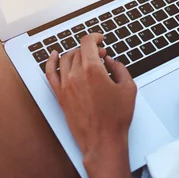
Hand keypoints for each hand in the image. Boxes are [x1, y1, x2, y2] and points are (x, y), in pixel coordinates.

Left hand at [45, 34, 136, 160]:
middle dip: (91, 48)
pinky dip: (50, 61)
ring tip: (86, 57)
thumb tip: (111, 62)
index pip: (88, 42)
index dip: (95, 37)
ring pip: (66, 59)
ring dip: (76, 54)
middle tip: (101, 54)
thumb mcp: (128, 88)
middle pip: (79, 50)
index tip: (100, 39)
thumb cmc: (116, 118)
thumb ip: (120, 68)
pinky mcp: (60, 96)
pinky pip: (50, 73)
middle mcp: (76, 75)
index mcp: (93, 70)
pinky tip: (53, 56)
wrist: (103, 140)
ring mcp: (65, 85)